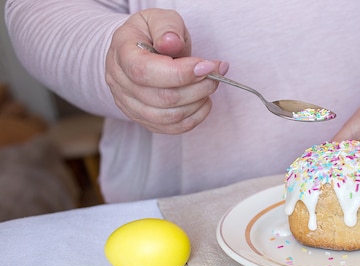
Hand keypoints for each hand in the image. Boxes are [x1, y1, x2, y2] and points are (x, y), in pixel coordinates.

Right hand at [105, 9, 228, 133]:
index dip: (180, 73)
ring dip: (198, 103)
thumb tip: (172, 42)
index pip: (145, 71)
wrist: (139, 50)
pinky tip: (203, 101)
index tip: (208, 65)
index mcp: (121, 53)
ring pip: (169, 117)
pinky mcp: (143, 119)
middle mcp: (120, 82)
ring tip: (209, 85)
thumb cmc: (152, 34)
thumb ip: (167, 28)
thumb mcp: (159, 19)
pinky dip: (195, 117)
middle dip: (198, 87)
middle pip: (162, 98)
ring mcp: (129, 104)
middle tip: (215, 73)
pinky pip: (172, 128)